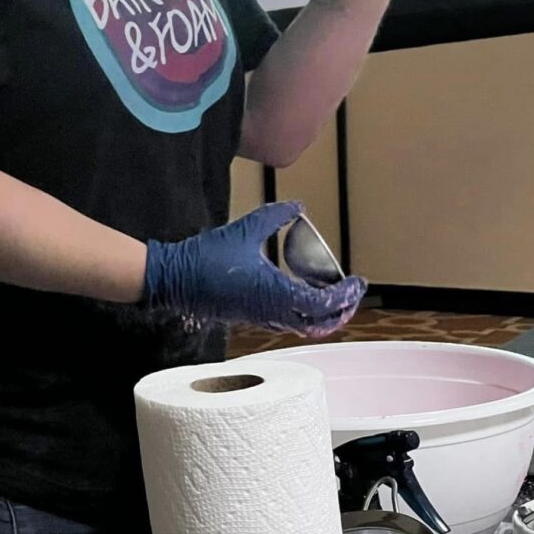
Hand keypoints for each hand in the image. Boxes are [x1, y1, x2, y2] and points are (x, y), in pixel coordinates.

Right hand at [143, 201, 366, 336]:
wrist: (176, 280)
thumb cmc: (209, 257)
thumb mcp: (246, 229)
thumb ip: (275, 216)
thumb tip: (297, 207)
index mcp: (276, 294)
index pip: (323, 304)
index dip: (345, 295)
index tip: (357, 282)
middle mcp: (272, 313)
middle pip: (320, 324)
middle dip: (341, 312)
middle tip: (352, 294)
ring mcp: (262, 319)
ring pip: (304, 326)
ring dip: (325, 315)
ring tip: (334, 295)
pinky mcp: (252, 318)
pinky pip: (288, 322)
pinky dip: (305, 313)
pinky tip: (303, 294)